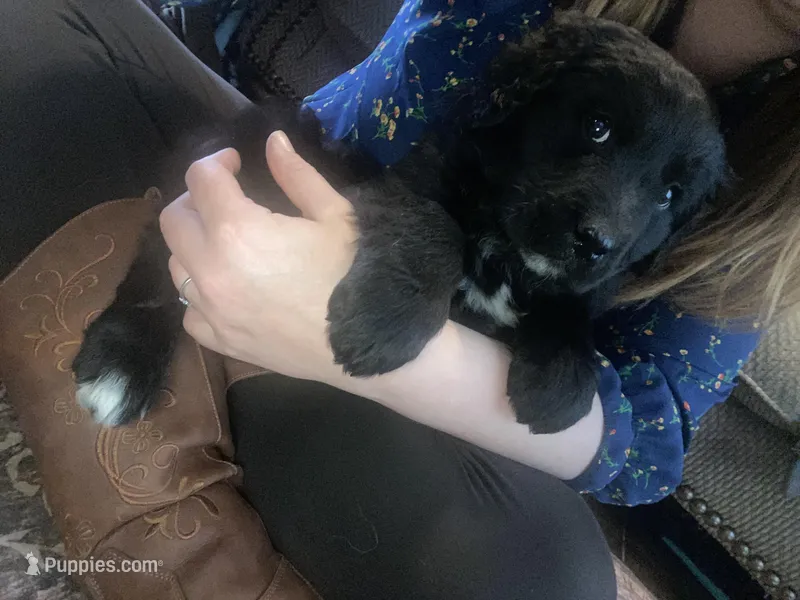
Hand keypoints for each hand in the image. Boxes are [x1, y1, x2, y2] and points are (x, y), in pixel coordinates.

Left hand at [159, 131, 356, 380]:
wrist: (370, 343)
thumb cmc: (356, 274)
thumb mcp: (334, 215)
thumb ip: (296, 174)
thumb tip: (274, 140)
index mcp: (237, 229)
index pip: (200, 180)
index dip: (216, 161)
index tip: (236, 163)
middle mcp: (210, 269)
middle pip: (173, 220)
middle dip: (195, 199)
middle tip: (226, 199)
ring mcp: (211, 310)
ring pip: (175, 264)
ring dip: (194, 244)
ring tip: (226, 242)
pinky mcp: (220, 341)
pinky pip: (189, 312)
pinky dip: (200, 294)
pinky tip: (227, 289)